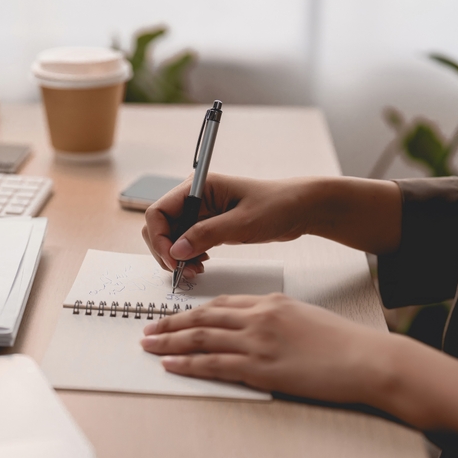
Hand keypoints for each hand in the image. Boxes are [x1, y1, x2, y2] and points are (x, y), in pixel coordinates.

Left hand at [140, 293, 388, 402]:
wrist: (366, 359)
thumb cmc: (344, 343)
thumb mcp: (306, 316)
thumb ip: (277, 317)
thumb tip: (256, 326)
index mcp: (270, 302)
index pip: (221, 304)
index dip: (192, 310)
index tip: (174, 316)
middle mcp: (259, 317)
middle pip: (203, 318)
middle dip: (170, 324)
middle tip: (147, 328)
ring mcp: (258, 342)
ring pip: (201, 339)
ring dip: (170, 342)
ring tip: (148, 345)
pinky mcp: (260, 368)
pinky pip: (213, 364)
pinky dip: (187, 364)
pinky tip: (170, 364)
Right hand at [142, 174, 317, 278]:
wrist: (299, 209)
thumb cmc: (277, 206)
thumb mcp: (242, 223)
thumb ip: (206, 235)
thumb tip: (175, 251)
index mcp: (198, 187)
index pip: (158, 212)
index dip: (159, 238)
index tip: (172, 260)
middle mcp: (194, 198)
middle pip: (160, 227)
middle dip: (167, 251)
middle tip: (184, 270)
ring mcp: (200, 212)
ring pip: (171, 238)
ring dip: (177, 257)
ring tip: (196, 270)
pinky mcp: (208, 225)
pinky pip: (186, 243)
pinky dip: (188, 256)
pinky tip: (202, 264)